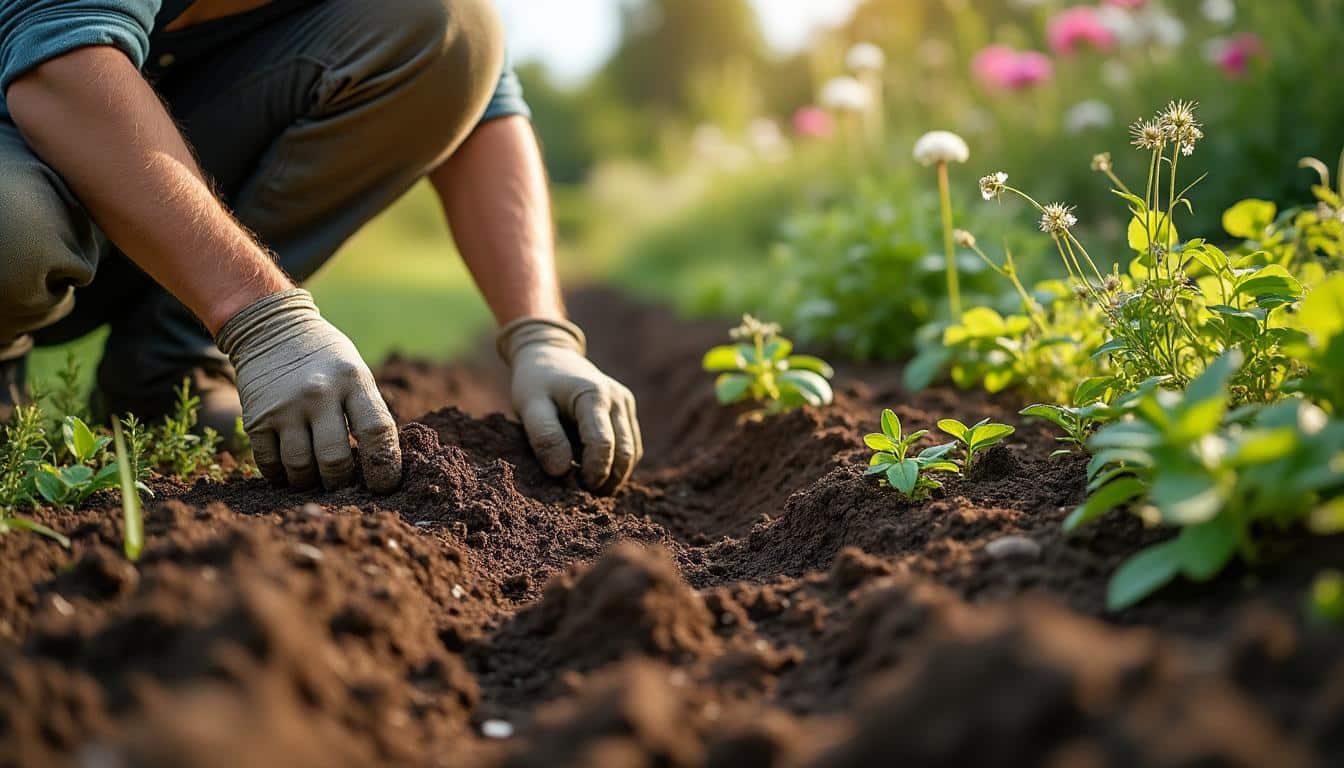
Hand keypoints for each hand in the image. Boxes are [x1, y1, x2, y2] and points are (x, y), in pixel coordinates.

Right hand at [216, 289, 401, 492]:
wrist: (271, 328)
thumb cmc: (325, 358)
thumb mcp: (355, 371)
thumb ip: (367, 411)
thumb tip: (381, 465)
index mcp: (353, 380)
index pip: (377, 431)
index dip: (385, 465)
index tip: (385, 485)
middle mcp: (318, 393)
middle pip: (334, 459)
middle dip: (341, 482)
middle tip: (343, 484)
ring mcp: (285, 407)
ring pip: (300, 467)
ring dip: (310, 482)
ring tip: (315, 477)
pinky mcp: (257, 418)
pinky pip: (269, 463)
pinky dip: (281, 475)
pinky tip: (289, 470)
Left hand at [498, 318, 642, 493]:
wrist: (549, 354)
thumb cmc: (536, 381)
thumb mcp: (529, 405)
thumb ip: (544, 436)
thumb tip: (562, 472)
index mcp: (594, 396)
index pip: (604, 444)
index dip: (593, 471)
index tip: (576, 487)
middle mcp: (618, 399)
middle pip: (626, 452)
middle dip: (609, 479)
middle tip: (585, 495)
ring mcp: (625, 404)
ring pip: (632, 452)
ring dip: (616, 474)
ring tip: (590, 487)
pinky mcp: (626, 410)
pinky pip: (630, 445)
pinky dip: (618, 463)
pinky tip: (596, 470)